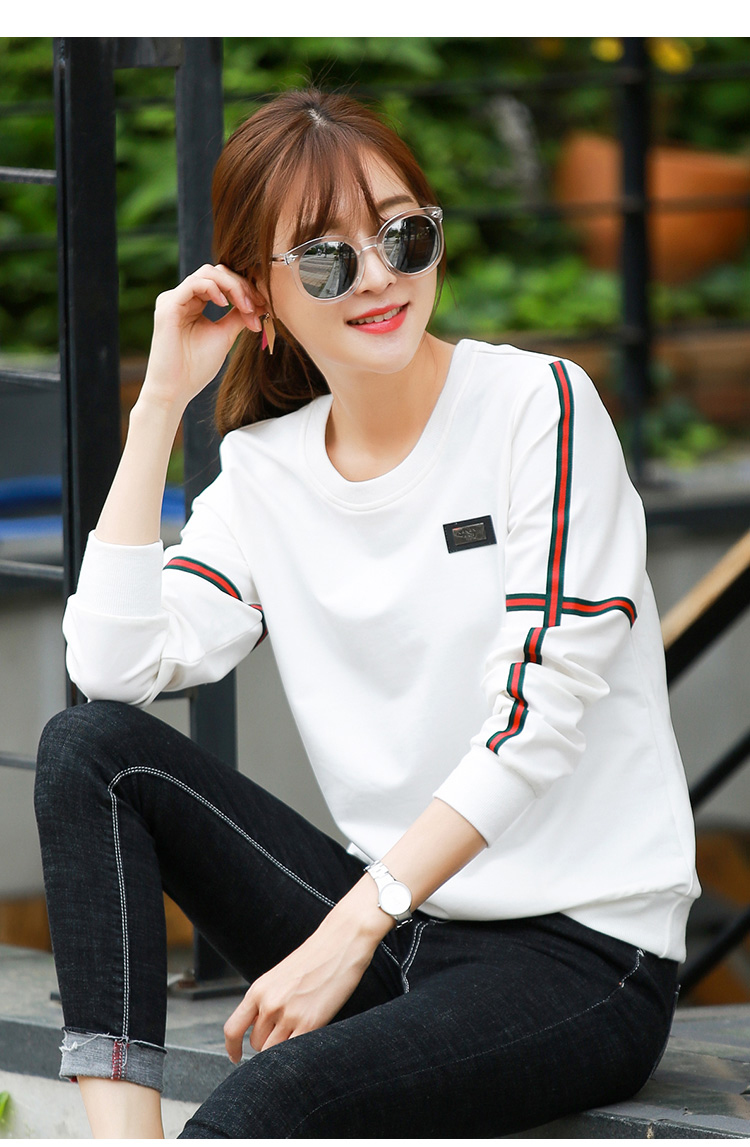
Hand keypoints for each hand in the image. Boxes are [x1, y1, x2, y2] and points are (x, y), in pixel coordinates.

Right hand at [140, 263, 261, 413]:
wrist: (175, 390)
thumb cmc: (195, 368)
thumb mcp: (224, 336)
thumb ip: (238, 317)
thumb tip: (258, 303)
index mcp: (193, 303)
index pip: (221, 281)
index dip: (244, 289)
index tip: (263, 305)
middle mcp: (182, 297)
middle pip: (216, 272)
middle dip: (241, 286)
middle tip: (257, 305)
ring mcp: (173, 299)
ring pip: (207, 273)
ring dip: (233, 287)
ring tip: (246, 308)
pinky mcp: (168, 306)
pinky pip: (193, 283)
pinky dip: (214, 289)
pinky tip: (226, 304)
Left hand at [224, 887, 388, 1059]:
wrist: (340, 942)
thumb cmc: (314, 957)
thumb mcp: (279, 976)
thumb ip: (266, 1000)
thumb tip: (259, 1027)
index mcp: (258, 989)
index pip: (232, 1029)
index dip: (232, 1047)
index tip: (236, 1056)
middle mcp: (269, 1003)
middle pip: (257, 1043)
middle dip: (267, 1043)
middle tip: (284, 1034)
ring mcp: (288, 1014)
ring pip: (273, 1052)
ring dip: (282, 1049)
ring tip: (298, 1033)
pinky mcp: (310, 1023)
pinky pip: (295, 1053)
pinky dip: (297, 1054)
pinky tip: (306, 1043)